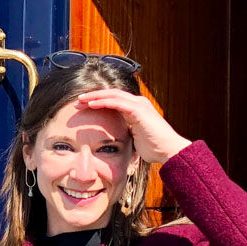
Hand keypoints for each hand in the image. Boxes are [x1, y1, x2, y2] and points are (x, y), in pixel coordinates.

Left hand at [74, 88, 191, 164]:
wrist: (169, 151)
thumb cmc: (153, 148)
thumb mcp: (133, 138)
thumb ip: (124, 133)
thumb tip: (112, 139)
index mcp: (136, 108)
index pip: (113, 100)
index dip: (97, 101)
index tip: (82, 106)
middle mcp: (138, 103)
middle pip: (111, 94)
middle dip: (93, 96)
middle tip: (77, 100)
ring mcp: (139, 104)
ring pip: (112, 95)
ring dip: (94, 97)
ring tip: (80, 100)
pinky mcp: (139, 110)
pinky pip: (117, 102)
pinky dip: (103, 102)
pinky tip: (91, 104)